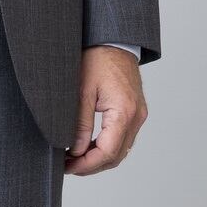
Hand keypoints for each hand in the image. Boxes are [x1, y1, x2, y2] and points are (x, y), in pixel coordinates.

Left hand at [64, 45, 147, 175]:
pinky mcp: (136, 112)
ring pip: (121, 150)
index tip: (68, 167)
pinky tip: (89, 145)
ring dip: (99, 158)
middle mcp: (136, 116)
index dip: (87, 165)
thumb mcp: (82, 90)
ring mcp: (138, 115)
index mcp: (124, 111)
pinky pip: (123, 138)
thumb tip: (76, 151)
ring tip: (75, 158)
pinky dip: (107, 146)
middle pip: (116, 156)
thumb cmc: (97, 58)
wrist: (114, 39)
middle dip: (91, 165)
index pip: (107, 152)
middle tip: (68, 166)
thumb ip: (81, 123)